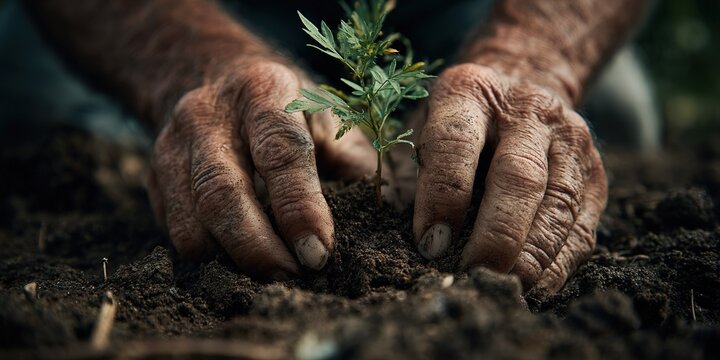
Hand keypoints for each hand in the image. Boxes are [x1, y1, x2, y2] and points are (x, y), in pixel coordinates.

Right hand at [147, 61, 377, 276]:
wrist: (213, 75)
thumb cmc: (285, 105)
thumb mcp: (326, 114)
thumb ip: (350, 160)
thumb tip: (374, 218)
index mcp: (263, 92)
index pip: (279, 153)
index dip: (299, 208)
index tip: (318, 254)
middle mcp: (209, 114)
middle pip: (222, 192)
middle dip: (258, 247)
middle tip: (291, 278)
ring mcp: (172, 144)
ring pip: (191, 219)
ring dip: (230, 259)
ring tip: (269, 275)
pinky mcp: (154, 175)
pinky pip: (174, 229)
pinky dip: (208, 256)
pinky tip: (238, 261)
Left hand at [411, 63, 607, 294]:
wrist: (527, 80)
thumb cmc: (460, 118)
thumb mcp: (426, 122)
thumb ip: (414, 169)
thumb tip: (412, 242)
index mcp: (470, 91)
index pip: (455, 145)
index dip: (441, 198)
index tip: (427, 244)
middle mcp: (528, 111)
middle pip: (518, 179)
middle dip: (494, 236)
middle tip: (470, 276)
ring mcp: (570, 140)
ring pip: (557, 206)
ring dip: (529, 257)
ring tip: (500, 290)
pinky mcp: (595, 173)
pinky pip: (580, 226)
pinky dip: (556, 263)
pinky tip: (531, 286)